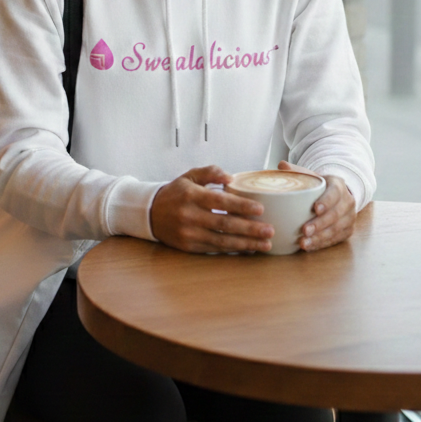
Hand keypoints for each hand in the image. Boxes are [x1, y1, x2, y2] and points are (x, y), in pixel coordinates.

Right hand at [150, 165, 273, 253]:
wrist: (150, 213)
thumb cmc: (176, 192)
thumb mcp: (190, 176)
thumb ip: (211, 172)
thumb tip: (231, 176)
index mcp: (192, 196)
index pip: (221, 202)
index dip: (241, 206)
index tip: (261, 209)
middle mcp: (190, 216)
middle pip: (225, 224)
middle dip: (250, 229)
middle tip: (270, 230)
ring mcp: (189, 234)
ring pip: (222, 240)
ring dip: (246, 244)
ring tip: (265, 244)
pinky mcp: (188, 247)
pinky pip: (214, 249)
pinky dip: (232, 250)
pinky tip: (248, 249)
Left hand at [278, 161, 356, 250]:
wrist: (335, 195)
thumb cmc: (318, 186)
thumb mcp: (310, 175)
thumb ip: (296, 171)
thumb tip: (281, 165)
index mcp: (338, 185)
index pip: (334, 193)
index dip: (326, 201)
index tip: (315, 209)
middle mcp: (348, 201)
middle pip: (336, 215)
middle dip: (320, 224)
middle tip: (304, 230)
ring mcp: (350, 217)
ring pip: (336, 230)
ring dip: (319, 238)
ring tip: (303, 243)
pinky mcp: (347, 230)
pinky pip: (335, 239)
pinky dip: (321, 244)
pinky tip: (309, 247)